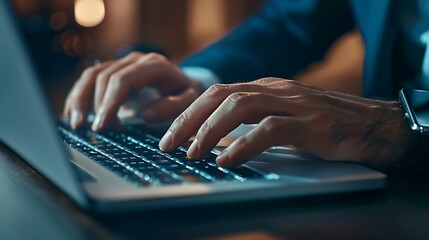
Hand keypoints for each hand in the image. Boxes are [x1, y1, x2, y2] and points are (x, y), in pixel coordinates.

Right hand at [63, 52, 200, 130]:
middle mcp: (135, 60)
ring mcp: (122, 63)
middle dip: (94, 105)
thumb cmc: (184, 93)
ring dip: (80, 99)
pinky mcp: (113, 71)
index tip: (102, 125)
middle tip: (92, 130)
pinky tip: (72, 114)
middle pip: (104, 77)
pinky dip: (78, 95)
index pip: (124, 80)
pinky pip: (89, 78)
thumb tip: (146, 114)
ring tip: (77, 124)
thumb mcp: (189, 100)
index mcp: (154, 65)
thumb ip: (174, 106)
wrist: (181, 82)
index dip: (109, 102)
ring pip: (92, 74)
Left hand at [159, 78, 417, 167]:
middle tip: (168, 143)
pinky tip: (228, 159)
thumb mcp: (286, 117)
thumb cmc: (328, 124)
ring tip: (193, 152)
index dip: (188, 110)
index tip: (167, 129)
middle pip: (221, 95)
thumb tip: (220, 139)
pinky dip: (245, 144)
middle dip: (189, 119)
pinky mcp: (312, 123)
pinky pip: (271, 129)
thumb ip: (256, 121)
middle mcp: (276, 90)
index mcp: (267, 88)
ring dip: (210, 130)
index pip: (217, 92)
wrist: (377, 125)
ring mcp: (295, 104)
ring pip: (241, 106)